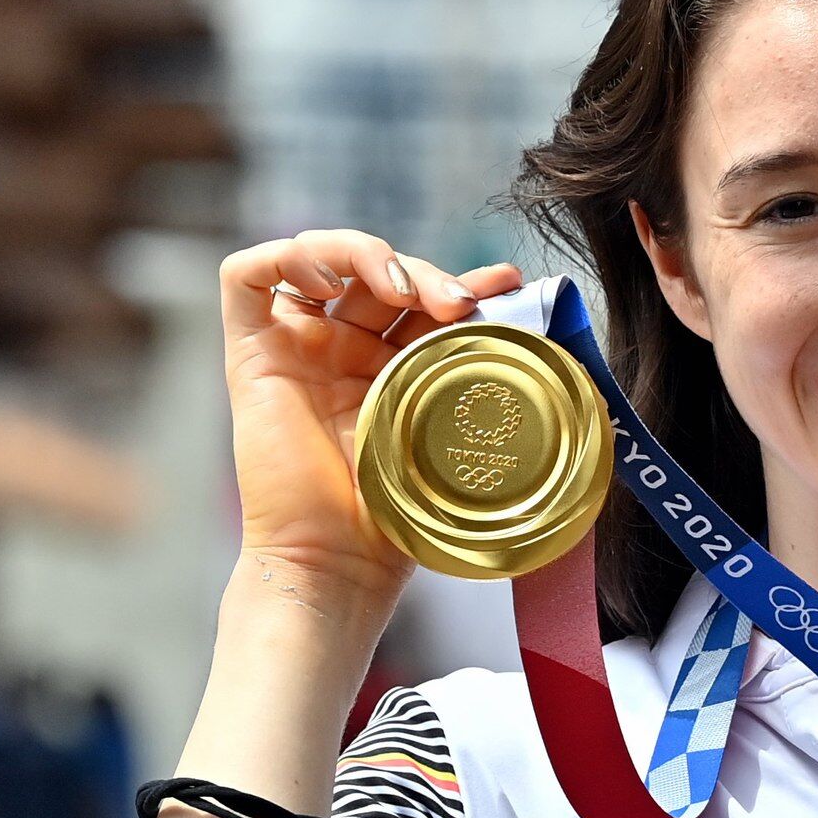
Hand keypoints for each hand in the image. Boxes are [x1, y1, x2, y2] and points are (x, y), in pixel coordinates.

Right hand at [214, 231, 524, 629]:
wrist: (340, 562)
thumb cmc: (399, 521)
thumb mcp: (456, 440)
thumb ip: (491, 397)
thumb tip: (571, 369)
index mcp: (389, 371)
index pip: (422, 300)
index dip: (460, 281)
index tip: (505, 283)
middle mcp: (339, 352)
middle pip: (378, 274)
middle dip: (424, 273)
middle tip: (460, 304)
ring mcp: (294, 349)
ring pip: (319, 257)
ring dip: (367, 254)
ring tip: (404, 291)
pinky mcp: (250, 354)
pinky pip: (246, 276)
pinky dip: (289, 256)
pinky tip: (332, 281)